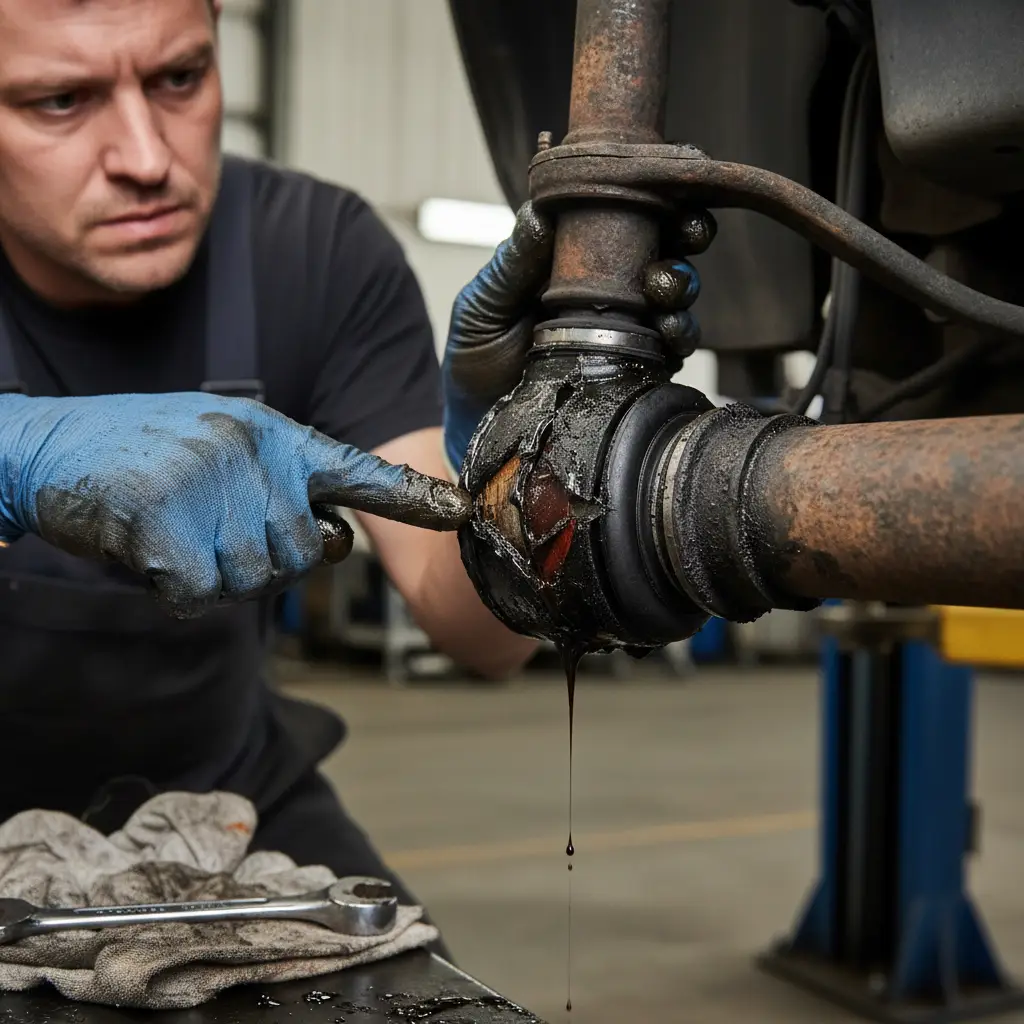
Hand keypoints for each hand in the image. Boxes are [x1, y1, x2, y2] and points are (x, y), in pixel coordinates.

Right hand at [0, 392, 470, 616]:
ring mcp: (212, 484)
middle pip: (303, 554)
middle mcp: (254, 454)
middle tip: (209, 530)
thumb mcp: (225, 453)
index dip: (412, 496)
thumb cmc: (141, 453)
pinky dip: (174, 583)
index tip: (460, 511)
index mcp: (274, 435)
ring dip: (215, 573)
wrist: (49, 446)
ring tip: (175, 530)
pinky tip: (149, 544)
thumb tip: (336, 539)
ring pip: (255, 579)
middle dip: (262, 559)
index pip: (359, 470)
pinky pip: (200, 591)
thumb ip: (284, 490)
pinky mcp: (169, 522)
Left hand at [441, 201, 716, 470]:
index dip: (650, 196)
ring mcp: (626, 324)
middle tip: (686, 234)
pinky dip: (680, 334)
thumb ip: (512, 265)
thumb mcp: (484, 304)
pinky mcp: (637, 365)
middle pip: (662, 245)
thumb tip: (538, 213)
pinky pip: (672, 345)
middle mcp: (607, 285)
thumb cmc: (476, 354)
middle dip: (685, 232)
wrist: (480, 420)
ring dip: (680, 283)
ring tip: (663, 290)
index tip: (664, 188)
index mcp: (573, 255)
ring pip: (674, 291)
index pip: (620, 213)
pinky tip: (669, 331)